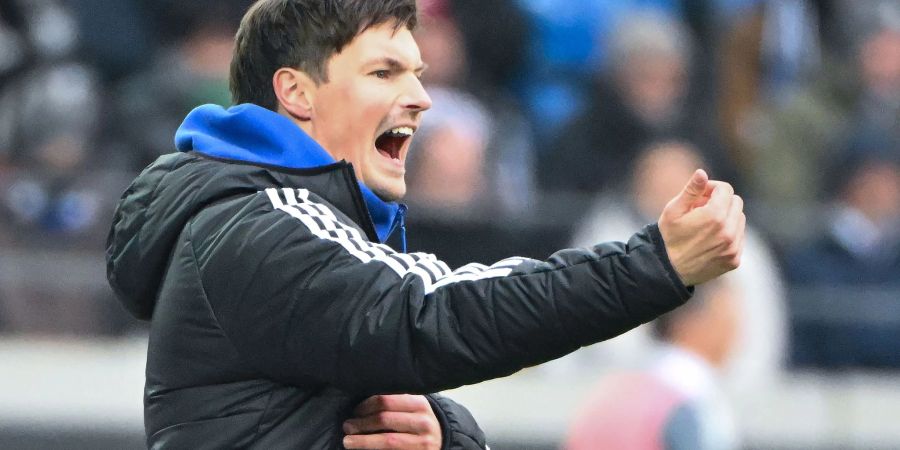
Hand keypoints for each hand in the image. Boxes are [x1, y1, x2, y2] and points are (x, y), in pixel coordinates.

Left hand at [343, 394, 441, 449]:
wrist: (441, 440)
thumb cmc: (418, 421)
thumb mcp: (413, 407)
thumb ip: (394, 402)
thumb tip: (360, 404)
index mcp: (419, 404)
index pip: (386, 401)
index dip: (365, 406)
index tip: (355, 411)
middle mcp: (423, 422)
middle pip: (384, 420)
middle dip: (361, 423)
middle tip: (347, 426)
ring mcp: (422, 442)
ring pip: (387, 440)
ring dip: (363, 441)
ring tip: (348, 440)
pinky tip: (363, 449)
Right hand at [658, 169, 744, 285]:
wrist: (668, 270)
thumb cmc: (668, 237)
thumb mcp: (673, 210)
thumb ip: (691, 190)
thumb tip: (702, 172)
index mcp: (714, 216)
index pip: (726, 189)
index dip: (712, 188)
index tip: (700, 195)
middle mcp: (728, 231)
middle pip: (736, 202)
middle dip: (721, 201)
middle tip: (701, 209)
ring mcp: (733, 247)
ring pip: (740, 219)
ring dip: (726, 217)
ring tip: (706, 225)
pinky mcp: (734, 259)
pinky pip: (739, 237)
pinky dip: (729, 233)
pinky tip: (711, 239)